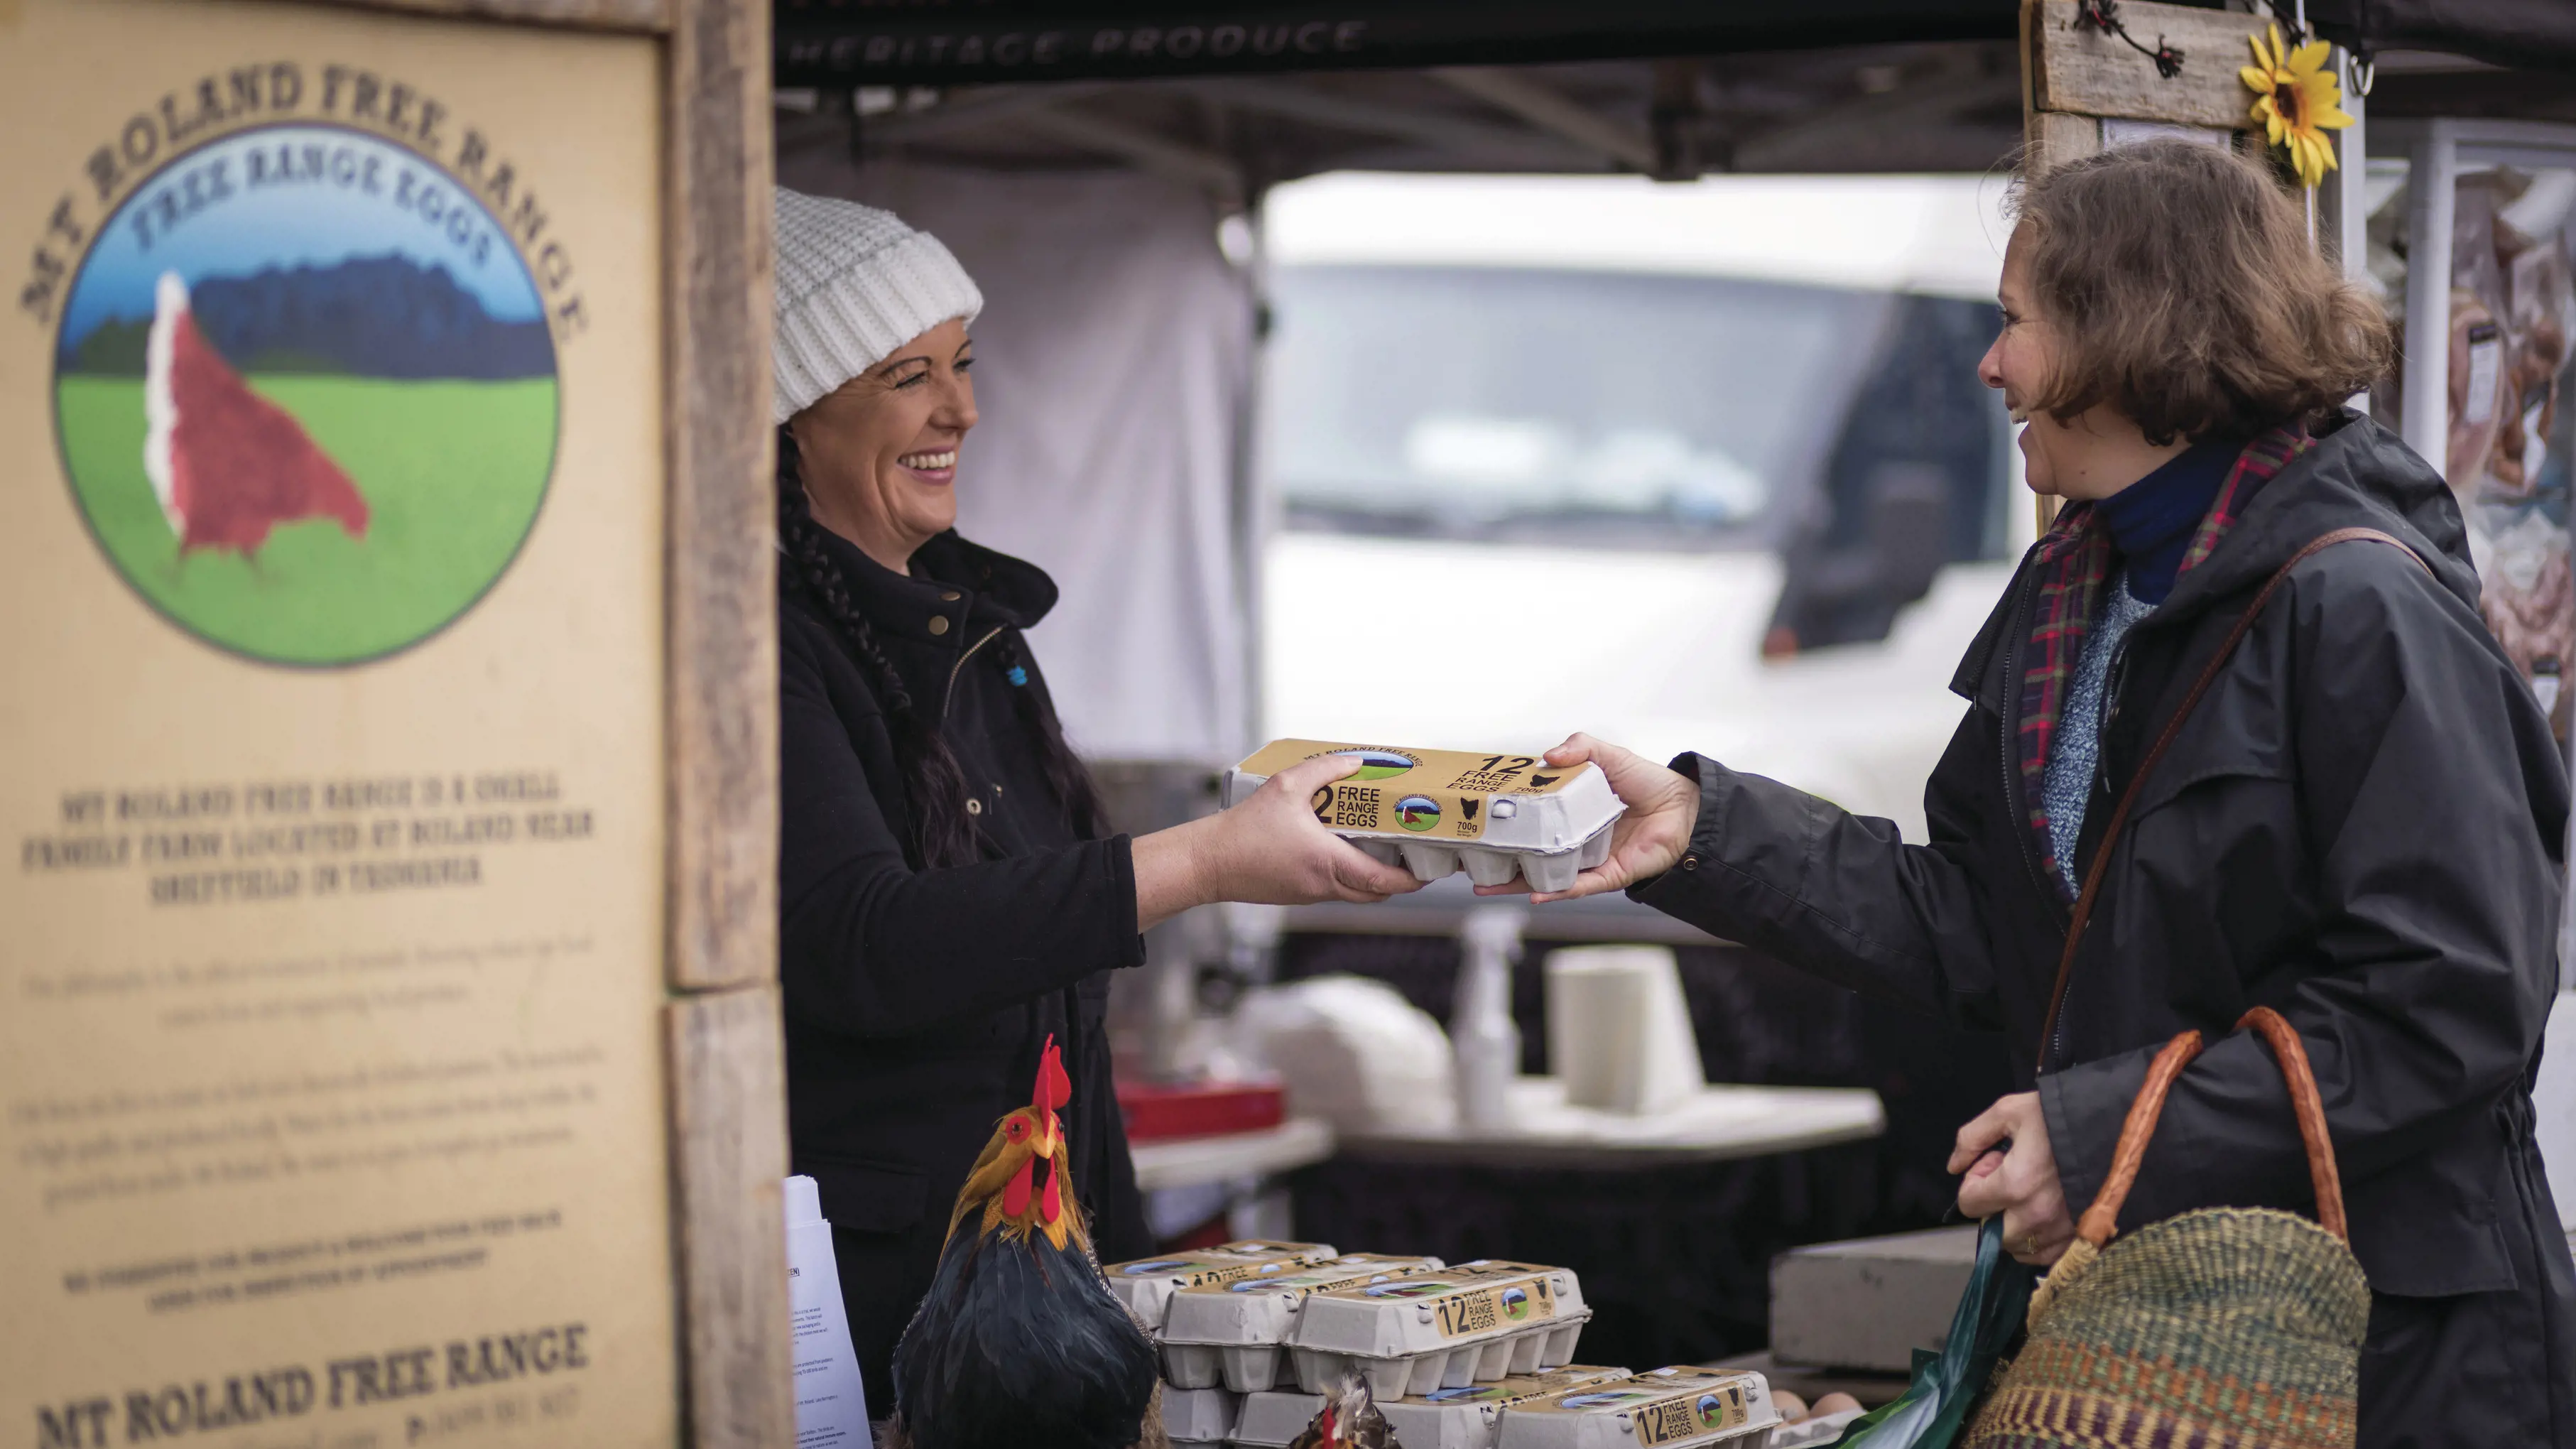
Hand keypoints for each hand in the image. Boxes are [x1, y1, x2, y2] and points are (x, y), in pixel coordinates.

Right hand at [1133, 755, 1422, 928]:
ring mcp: (1309, 894)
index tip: (1427, 871)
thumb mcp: (1285, 787)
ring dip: (1372, 879)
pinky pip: (1333, 890)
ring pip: (1354, 894)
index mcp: (1326, 862)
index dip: (1409, 879)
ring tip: (1382, 852)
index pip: (1380, 880)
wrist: (1208, 863)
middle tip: (1412, 861)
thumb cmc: (1244, 829)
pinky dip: (1348, 877)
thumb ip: (1324, 770)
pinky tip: (1343, 851)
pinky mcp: (1296, 895)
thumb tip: (1356, 761)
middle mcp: (1322, 885)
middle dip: (1398, 881)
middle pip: (1374, 894)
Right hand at [1473, 733, 1700, 902]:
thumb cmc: (1648, 782)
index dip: (1503, 820)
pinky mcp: (1608, 876)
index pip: (1529, 817)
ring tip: (1484, 886)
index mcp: (1568, 810)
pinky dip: (1556, 891)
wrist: (1686, 809)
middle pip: (1527, 852)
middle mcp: (1572, 837)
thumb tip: (1546, 756)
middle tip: (1467, 860)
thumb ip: (1580, 747)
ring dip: (1514, 883)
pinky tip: (1533, 895)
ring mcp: (1587, 859)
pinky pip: (1577, 886)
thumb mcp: (1608, 755)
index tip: (1473, 820)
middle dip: (1497, 860)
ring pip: (1544, 875)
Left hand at [1950, 1092, 2075, 1265]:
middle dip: (1994, 1209)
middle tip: (2013, 1181)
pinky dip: (2041, 1242)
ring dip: (2017, 1227)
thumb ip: (1972, 1137)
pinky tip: (2048, 1216)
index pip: (1969, 1204)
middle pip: (1994, 1232)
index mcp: (2015, 1185)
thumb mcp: (2010, 1111)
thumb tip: (1954, 1166)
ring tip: (2034, 1196)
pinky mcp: (2082, 1241)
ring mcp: (2061, 1232)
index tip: (1994, 1164)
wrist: (2122, 1129)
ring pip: (2021, 1248)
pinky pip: (2049, 1258)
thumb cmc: (2063, 1116)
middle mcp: (2036, 1216)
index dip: (1975, 1182)